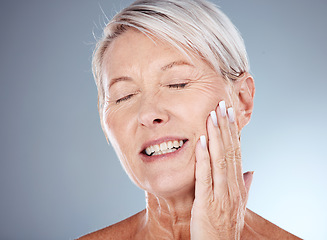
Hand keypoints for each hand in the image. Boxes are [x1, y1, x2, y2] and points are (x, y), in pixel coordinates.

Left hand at [190, 101, 253, 239]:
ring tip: (212, 116)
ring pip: (220, 160)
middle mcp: (232, 187)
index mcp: (238, 185)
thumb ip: (245, 187)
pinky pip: (205, 176)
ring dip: (216, 136)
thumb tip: (251, 171)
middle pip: (230, 151)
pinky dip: (204, 157)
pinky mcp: (207, 202)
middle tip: (221, 105)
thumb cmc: (224, 227)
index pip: (237, 153)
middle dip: (226, 127)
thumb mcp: (238, 205)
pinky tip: (201, 141)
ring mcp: (221, 194)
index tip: (229, 114)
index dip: (233, 132)